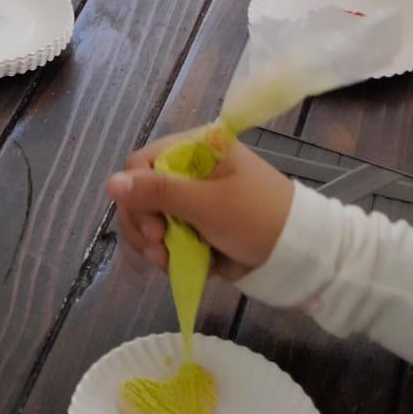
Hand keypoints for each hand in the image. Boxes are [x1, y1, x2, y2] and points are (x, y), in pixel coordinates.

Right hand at [107, 131, 293, 280]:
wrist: (302, 257)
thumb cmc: (258, 220)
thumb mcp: (208, 205)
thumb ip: (159, 193)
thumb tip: (110, 183)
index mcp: (196, 148)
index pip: (140, 165)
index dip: (137, 198)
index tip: (154, 231)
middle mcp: (190, 169)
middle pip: (139, 193)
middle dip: (143, 225)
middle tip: (159, 251)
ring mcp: (192, 198)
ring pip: (147, 217)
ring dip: (152, 243)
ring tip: (169, 263)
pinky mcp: (196, 224)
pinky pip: (164, 235)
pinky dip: (167, 252)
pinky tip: (178, 264)